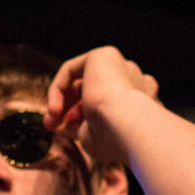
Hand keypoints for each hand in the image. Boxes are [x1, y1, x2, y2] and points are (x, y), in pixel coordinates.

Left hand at [42, 47, 159, 165]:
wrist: (129, 126)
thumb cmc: (115, 139)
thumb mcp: (93, 136)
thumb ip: (80, 127)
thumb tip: (62, 124)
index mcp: (142, 101)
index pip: (110, 104)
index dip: (84, 119)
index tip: (69, 133)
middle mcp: (135, 80)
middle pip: (93, 91)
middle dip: (68, 110)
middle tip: (52, 127)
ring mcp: (122, 66)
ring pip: (81, 81)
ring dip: (61, 102)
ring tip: (51, 123)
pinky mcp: (105, 55)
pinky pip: (71, 70)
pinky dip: (57, 89)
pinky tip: (55, 110)